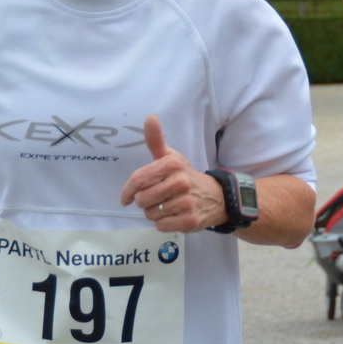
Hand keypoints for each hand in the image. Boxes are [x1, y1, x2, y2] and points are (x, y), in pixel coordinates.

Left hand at [118, 115, 226, 232]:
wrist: (216, 197)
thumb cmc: (185, 176)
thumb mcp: (171, 157)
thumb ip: (156, 140)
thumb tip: (150, 117)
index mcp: (172, 165)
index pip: (138, 180)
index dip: (128, 191)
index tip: (125, 198)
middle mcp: (180, 182)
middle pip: (142, 200)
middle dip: (145, 202)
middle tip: (156, 198)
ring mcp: (186, 203)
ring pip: (151, 214)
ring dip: (154, 213)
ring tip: (167, 206)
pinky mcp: (190, 221)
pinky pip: (161, 226)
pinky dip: (163, 223)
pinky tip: (174, 215)